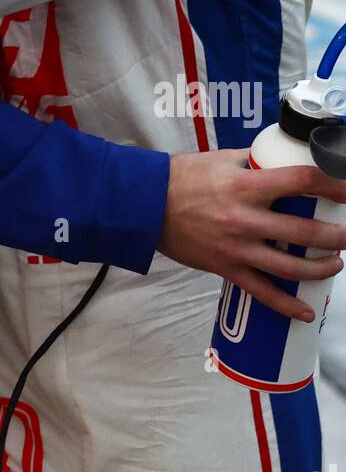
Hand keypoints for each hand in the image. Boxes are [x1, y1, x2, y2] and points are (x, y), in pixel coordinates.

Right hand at [158, 149, 345, 319]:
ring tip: (336, 263)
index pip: (301, 181)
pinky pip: (262, 293)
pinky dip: (287, 306)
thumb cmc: (181, 178)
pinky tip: (305, 312)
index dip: (332, 184)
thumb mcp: (221, 159)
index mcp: (246, 185)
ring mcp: (238, 248)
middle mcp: (246, 218)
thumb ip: (253, 160)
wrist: (145, 205)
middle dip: (337, 235)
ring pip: (291, 266)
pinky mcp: (227, 268)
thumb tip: (280, 159)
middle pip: (306, 230)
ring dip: (322, 267)